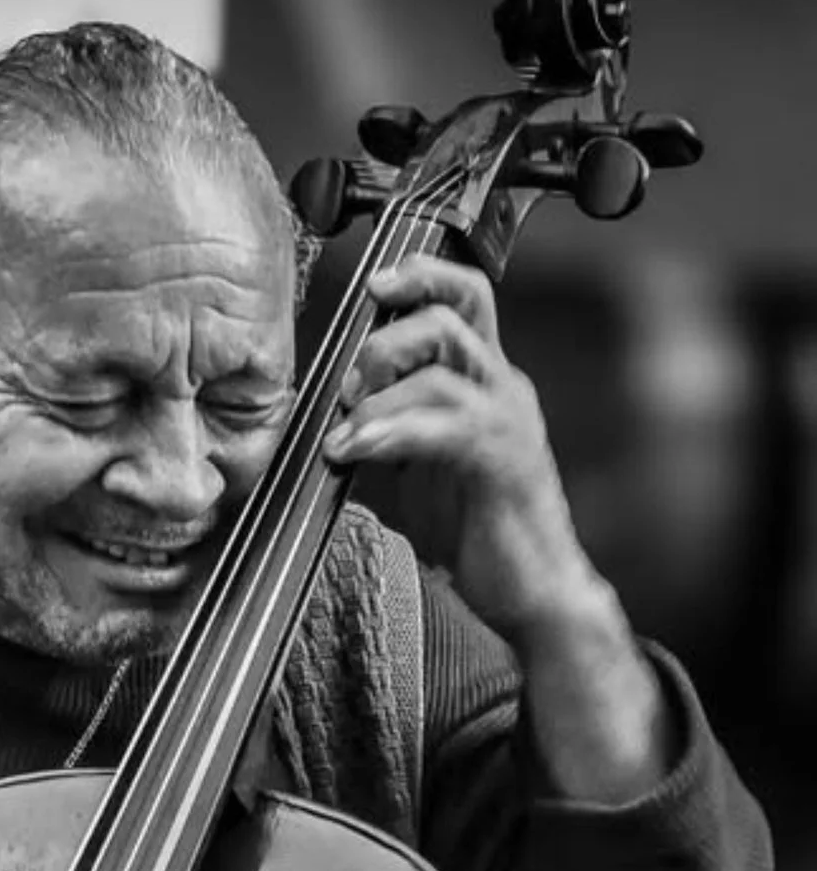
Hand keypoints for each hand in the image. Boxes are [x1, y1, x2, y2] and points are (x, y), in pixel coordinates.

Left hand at [323, 254, 598, 641]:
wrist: (534, 593)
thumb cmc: (481, 534)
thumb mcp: (424, 467)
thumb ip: (395, 429)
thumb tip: (337, 414)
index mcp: (487, 382)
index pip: (464, 298)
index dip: (420, 276)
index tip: (371, 287)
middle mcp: (503, 389)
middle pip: (453, 313)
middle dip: (386, 337)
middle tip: (347, 387)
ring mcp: (508, 422)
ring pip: (444, 364)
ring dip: (379, 392)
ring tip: (344, 434)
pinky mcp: (503, 461)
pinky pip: (444, 424)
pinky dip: (390, 431)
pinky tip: (357, 451)